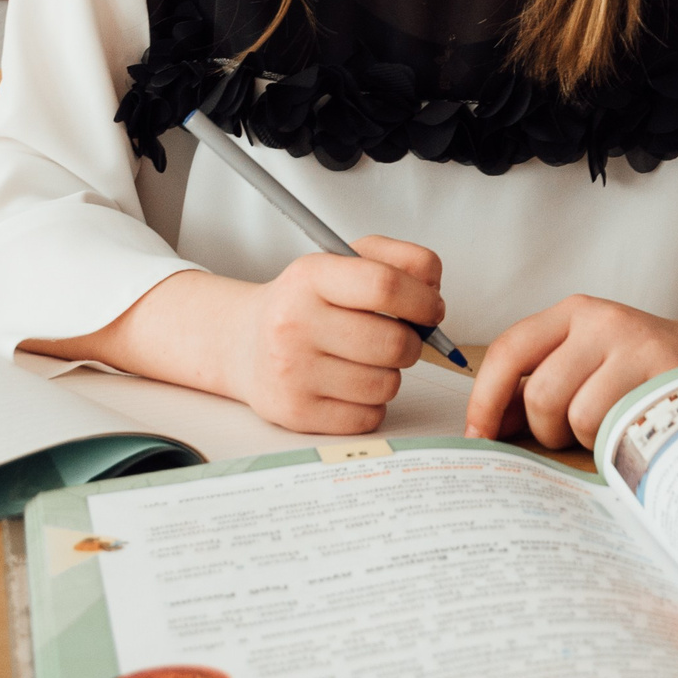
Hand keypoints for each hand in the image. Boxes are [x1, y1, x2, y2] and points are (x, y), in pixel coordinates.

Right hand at [24, 236, 444, 435]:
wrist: (242, 343)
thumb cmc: (307, 302)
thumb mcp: (343, 263)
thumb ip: (399, 261)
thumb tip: (435, 289)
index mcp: (310, 276)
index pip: (386, 285)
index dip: (424, 300)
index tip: (431, 309)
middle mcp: (294, 323)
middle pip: (394, 343)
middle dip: (411, 343)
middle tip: (397, 337)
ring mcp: (292, 372)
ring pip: (386, 384)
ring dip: (390, 374)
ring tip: (365, 360)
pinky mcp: (295, 413)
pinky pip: (368, 416)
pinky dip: (371, 404)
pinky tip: (349, 384)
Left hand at [463, 295, 677, 450]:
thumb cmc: (643, 369)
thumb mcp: (589, 359)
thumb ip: (541, 384)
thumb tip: (491, 426)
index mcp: (573, 312)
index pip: (509, 350)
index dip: (486, 399)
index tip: (480, 436)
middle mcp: (600, 320)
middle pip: (541, 393)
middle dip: (547, 430)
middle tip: (568, 434)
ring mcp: (634, 344)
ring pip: (577, 415)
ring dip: (586, 438)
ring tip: (609, 428)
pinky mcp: (663, 373)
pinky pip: (616, 425)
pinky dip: (616, 442)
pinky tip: (632, 430)